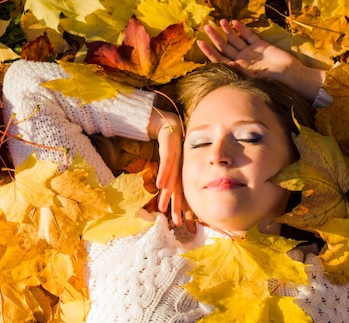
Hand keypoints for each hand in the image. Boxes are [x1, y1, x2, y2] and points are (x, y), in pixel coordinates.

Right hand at [148, 108, 195, 231]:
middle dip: (180, 208)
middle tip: (179, 224)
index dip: (185, 210)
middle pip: (181, 189)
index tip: (188, 227)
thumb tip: (162, 196)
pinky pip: (166, 161)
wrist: (164, 120)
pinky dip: (163, 173)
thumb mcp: (166, 162)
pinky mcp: (170, 144)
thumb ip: (165, 177)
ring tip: (165, 209)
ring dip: (169, 193)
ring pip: (173, 177)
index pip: (184, 194)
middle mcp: (182, 165)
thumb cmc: (166, 143)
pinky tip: (160, 185)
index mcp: (182, 171)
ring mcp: (178, 155)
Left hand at [197, 19, 325, 101]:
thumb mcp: (254, 78)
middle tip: (206, 26)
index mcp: (238, 70)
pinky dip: (242, 29)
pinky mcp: (261, 45)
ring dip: (227, 31)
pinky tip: (234, 23)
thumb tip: (224, 65)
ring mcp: (251, 53)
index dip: (209, 51)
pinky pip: (249, 36)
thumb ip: (239, 71)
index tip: (200, 42)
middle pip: (225, 47)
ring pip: (236, 40)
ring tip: (220, 21)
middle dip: (215, 37)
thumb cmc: (273, 81)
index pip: (220, 59)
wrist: (291, 76)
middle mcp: (242, 61)